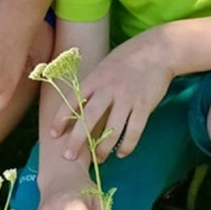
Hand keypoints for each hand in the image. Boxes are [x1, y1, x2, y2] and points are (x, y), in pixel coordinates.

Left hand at [51, 29, 173, 163]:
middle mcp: (108, 89)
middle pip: (89, 118)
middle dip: (77, 139)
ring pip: (112, 130)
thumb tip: (79, 106)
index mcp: (95, 79)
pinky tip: (121, 153)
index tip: (53, 133)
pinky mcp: (144, 106)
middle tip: (69, 156)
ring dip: (103, 148)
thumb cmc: (127, 59)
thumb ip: (93, 86)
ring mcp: (127, 98)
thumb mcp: (104, 68)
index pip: (72, 100)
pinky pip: (134, 131)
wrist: (157, 50)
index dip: (61, 118)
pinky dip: (127, 146)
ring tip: (99, 159)